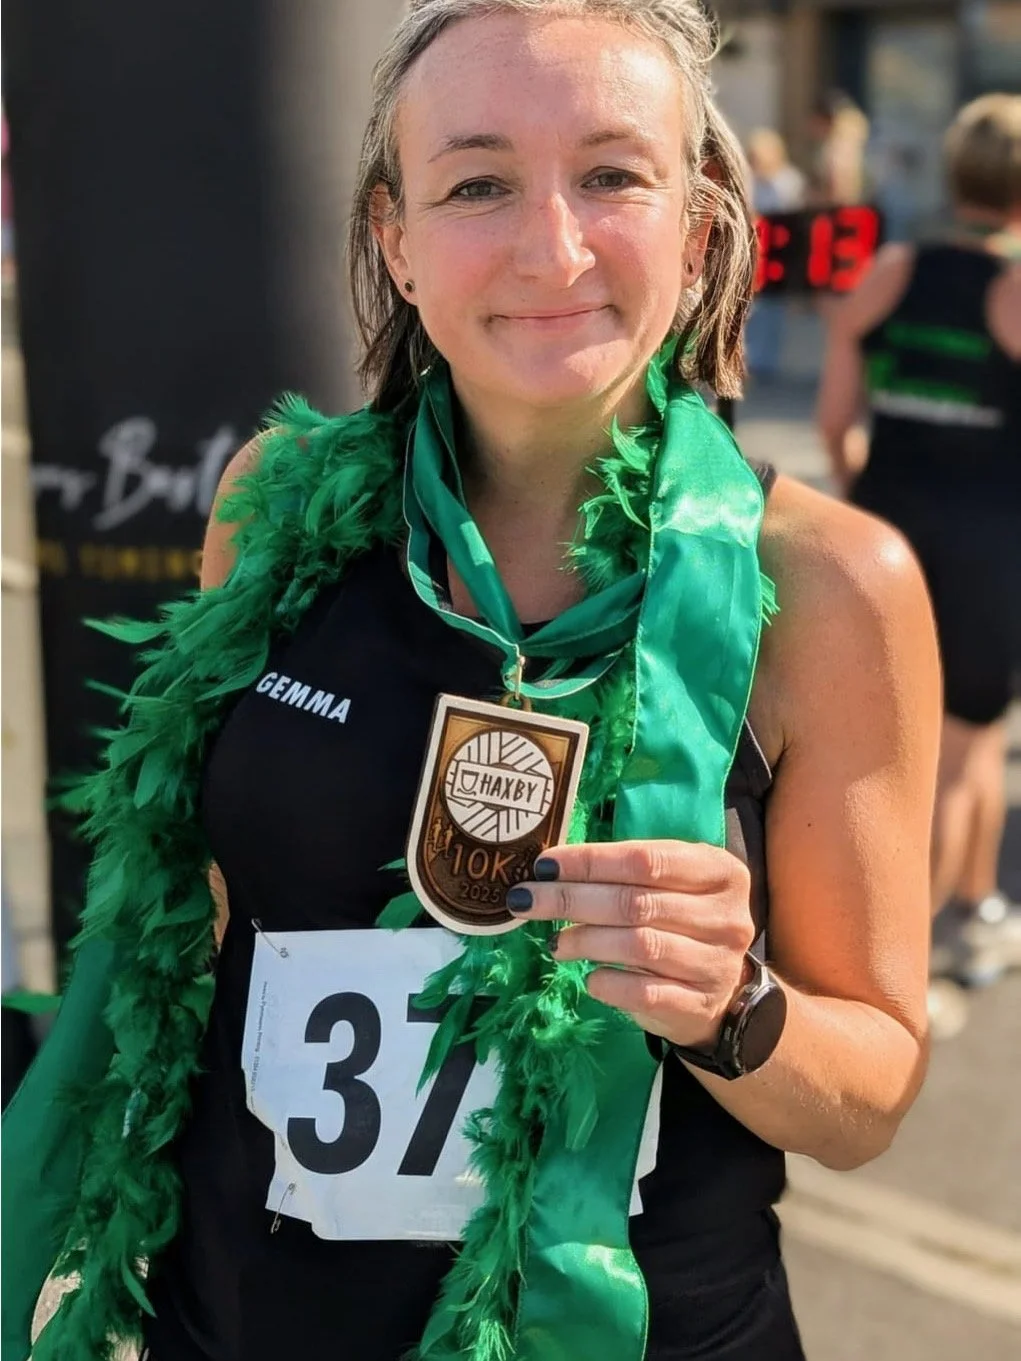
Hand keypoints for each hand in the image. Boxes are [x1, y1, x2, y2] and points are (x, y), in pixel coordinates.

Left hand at [506, 840, 755, 1049]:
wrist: (722, 994)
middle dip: (572, 899)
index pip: (645, 860)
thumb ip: (627, 872)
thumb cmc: (683, 923)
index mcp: (719, 872)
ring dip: (585, 940)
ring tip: (554, 942)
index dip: (590, 861)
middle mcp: (725, 916)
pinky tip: (590, 977)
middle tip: (528, 901)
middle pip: (635, 903)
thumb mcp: (671, 886)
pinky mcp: (697, 1005)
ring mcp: (715, 963)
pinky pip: (642, 993)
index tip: (544, 865)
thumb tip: (552, 869)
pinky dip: (607, 983)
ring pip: (638, 946)